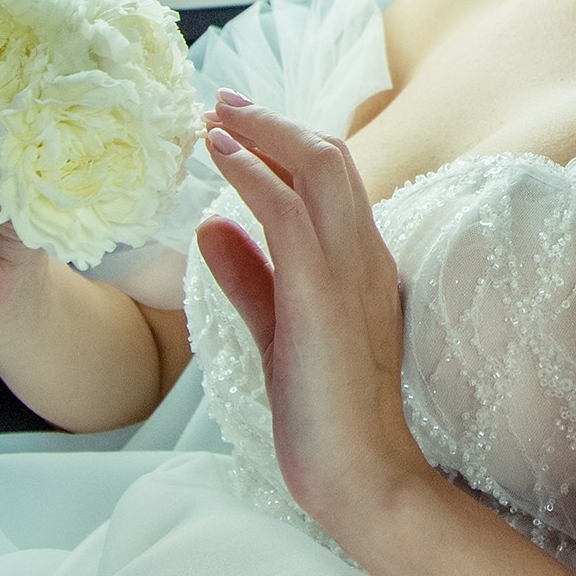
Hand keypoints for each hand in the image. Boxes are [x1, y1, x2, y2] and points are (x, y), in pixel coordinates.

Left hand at [196, 93, 433, 537]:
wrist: (359, 473)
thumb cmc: (323, 413)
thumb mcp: (278, 330)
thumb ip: (248, 276)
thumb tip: (210, 228)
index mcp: (362, 262)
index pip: (332, 178)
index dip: (284, 141)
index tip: (236, 124)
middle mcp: (365, 253)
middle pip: (330, 154)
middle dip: (273, 121)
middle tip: (222, 102)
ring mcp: (349, 269)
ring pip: (319, 165)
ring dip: (263, 131)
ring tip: (216, 116)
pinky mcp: (320, 292)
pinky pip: (287, 210)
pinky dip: (252, 172)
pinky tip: (219, 157)